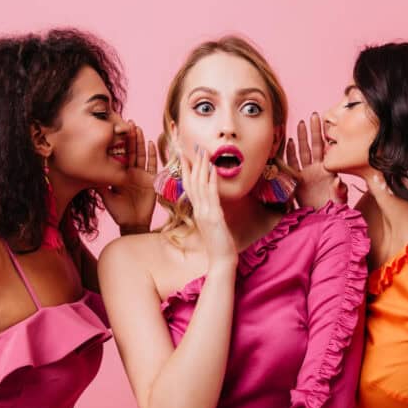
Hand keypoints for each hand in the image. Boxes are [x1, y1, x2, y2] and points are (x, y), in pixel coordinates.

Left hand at [102, 121, 157, 232]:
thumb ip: (100, 185)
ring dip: (140, 142)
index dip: (118, 144)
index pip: (120, 155)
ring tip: (138, 129)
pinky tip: (151, 143)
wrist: (133, 223)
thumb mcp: (106, 196)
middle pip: (131, 151)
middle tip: (128, 123)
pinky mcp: (151, 180)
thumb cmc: (119, 211)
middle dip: (130, 137)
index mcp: (121, 174)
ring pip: (141, 155)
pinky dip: (152, 154)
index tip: (116, 130)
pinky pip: (152, 165)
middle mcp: (132, 172)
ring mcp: (142, 175)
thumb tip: (88, 173)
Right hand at [180, 144, 236, 267]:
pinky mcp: (214, 217)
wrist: (221, 261)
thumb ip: (211, 213)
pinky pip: (211, 194)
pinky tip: (213, 168)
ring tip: (202, 151)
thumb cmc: (219, 245)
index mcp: (197, 211)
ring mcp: (205, 213)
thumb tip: (212, 204)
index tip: (185, 155)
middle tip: (191, 146)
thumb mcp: (213, 225)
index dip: (187, 170)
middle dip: (192, 163)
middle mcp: (198, 210)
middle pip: (192, 182)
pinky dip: (211, 180)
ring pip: (200, 185)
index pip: (189, 186)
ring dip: (201, 167)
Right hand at [285, 113, 347, 207]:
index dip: (326, 137)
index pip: (326, 149)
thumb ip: (339, 190)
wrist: (319, 219)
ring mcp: (306, 173)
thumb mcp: (339, 200)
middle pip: (314, 145)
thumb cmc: (332, 209)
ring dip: (301, 138)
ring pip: (303, 151)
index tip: (326, 123)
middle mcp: (316, 169)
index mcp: (327, 171)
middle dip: (314, 130)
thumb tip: (338, 180)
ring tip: (300, 123)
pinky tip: (289, 141)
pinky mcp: (296, 180)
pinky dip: (290, 153)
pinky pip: (292, 164)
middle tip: (314, 115)